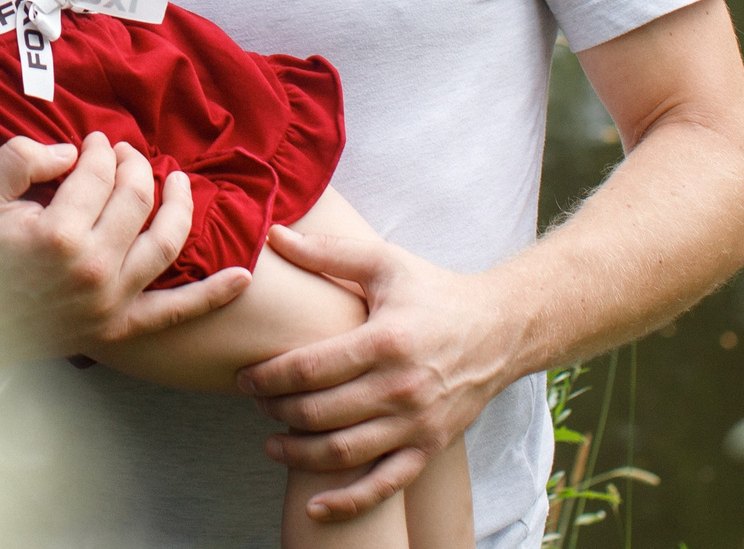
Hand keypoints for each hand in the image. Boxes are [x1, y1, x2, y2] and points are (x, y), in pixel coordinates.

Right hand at [0, 134, 250, 360]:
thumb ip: (21, 159)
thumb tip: (73, 153)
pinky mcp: (121, 327)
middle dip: (135, 165)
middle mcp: (94, 269)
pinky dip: (212, 296)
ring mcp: (112, 302)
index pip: (98, 173)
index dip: (98, 149)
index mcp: (59, 234)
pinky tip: (243, 276)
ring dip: (180, 205)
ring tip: (181, 181)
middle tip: (126, 153)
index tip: (94, 142)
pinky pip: (176, 313)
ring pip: (166, 243)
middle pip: (136, 198)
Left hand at [236, 223, 510, 522]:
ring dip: (297, 454)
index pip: (308, 369)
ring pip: (342, 453)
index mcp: (384, 341)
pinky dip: (347, 503)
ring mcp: (416, 424)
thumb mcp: (384, 264)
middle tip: (253, 402)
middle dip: (274, 411)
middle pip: (318, 414)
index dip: (267, 376)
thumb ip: (328, 252)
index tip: (242, 375)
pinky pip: (384, 486)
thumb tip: (274, 235)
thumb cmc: (434, 292)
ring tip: (271, 441)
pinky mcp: (428, 447)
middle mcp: (400, 388)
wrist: (501, 329)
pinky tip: (314, 508)